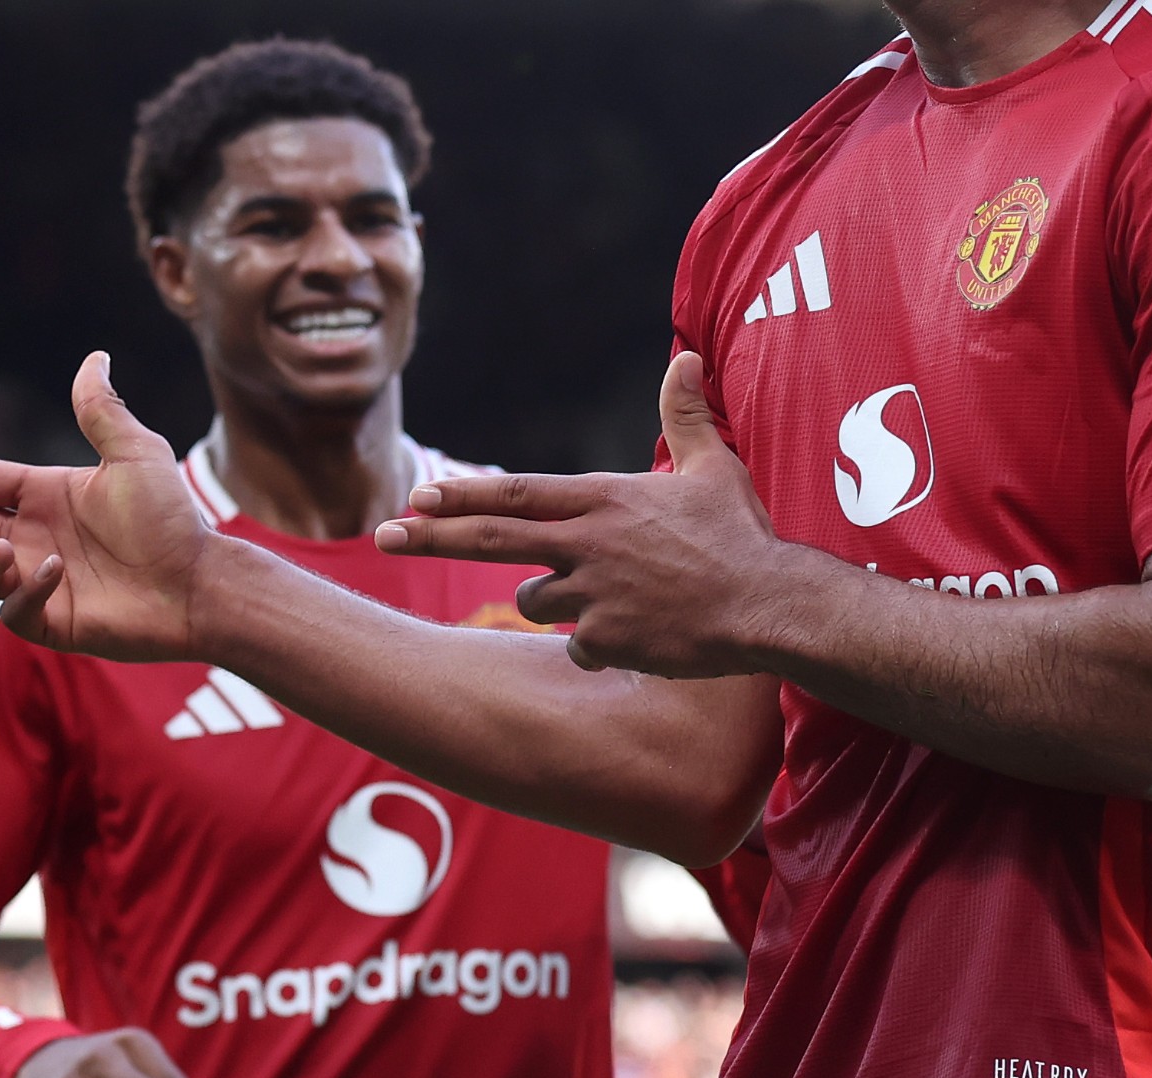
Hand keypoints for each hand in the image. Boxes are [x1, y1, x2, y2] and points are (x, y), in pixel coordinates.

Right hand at [0, 353, 215, 662]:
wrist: (199, 585)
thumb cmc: (173, 521)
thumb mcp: (135, 455)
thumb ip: (102, 411)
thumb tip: (94, 357)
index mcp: (45, 495)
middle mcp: (33, 536)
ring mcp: (38, 581)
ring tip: (1, 552)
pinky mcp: (50, 622)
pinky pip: (12, 609)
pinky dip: (23, 590)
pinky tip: (54, 573)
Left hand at [375, 352, 782, 677]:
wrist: (768, 606)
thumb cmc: (742, 537)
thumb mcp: (714, 467)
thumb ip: (685, 416)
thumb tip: (687, 357)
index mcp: (603, 500)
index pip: (515, 492)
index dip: (460, 493)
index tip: (415, 494)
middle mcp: (586, 544)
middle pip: (490, 538)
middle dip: (429, 536)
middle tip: (382, 536)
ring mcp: (591, 594)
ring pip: (535, 599)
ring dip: (552, 598)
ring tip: (615, 596)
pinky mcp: (603, 640)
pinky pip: (577, 646)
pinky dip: (596, 644)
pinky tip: (641, 636)